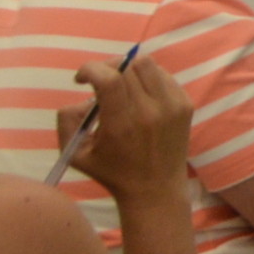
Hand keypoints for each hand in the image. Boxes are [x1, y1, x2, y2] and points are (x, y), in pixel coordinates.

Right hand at [60, 57, 194, 205]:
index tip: (80, 79)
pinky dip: (147, 78)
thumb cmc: (111, 172)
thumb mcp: (75, 153)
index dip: (90, 69)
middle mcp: (150, 112)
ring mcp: (172, 107)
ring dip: (127, 68)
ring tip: (119, 85)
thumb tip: (82, 96)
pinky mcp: (185, 105)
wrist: (155, 189)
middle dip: (106, 67)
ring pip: (147, 65)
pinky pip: (163, 76)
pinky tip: (139, 94)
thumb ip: (67, 120)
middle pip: (127, 66)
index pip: (109, 78)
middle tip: (98, 81)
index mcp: (122, 124)